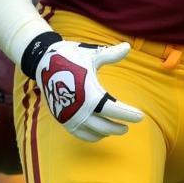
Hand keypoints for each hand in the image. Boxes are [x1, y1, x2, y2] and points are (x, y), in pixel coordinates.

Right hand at [22, 34, 143, 141]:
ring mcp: (70, 116)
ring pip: (93, 133)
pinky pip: (80, 134)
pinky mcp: (63, 119)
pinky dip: (92, 135)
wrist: (43, 62)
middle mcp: (80, 110)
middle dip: (118, 126)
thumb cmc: (70, 57)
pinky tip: (100, 131)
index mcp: (90, 94)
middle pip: (105, 125)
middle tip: (128, 125)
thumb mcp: (92, 55)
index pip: (113, 109)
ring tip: (116, 128)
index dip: (128, 114)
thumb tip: (128, 47)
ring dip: (106, 132)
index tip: (141, 116)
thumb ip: (111, 55)